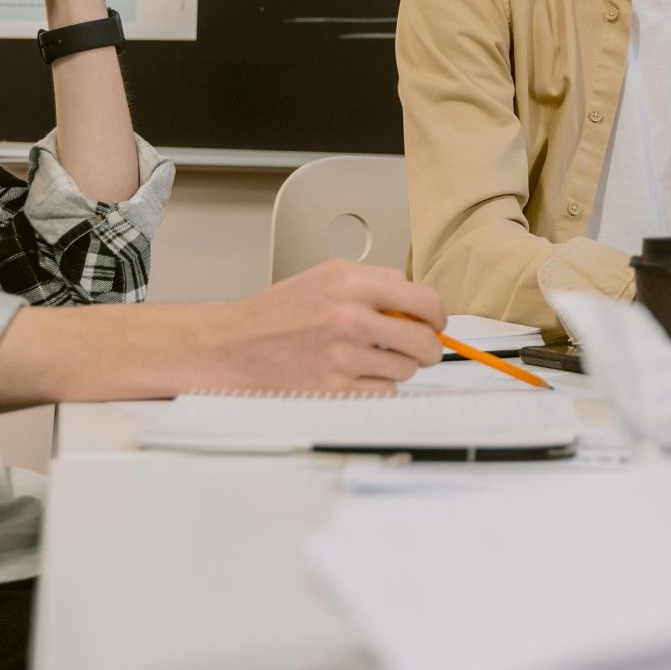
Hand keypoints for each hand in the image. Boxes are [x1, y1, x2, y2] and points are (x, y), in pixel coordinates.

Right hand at [206, 260, 444, 394]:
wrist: (233, 345)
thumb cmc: (279, 311)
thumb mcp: (328, 275)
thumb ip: (376, 281)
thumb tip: (418, 302)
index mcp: (353, 283)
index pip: (424, 299)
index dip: (436, 315)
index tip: (435, 322)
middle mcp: (351, 318)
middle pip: (423, 340)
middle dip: (428, 347)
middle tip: (420, 348)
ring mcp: (343, 357)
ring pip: (406, 369)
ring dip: (397, 367)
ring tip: (370, 357)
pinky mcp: (334, 390)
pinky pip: (384, 393)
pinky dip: (377, 387)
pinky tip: (357, 376)